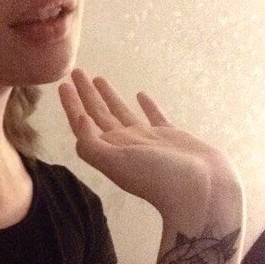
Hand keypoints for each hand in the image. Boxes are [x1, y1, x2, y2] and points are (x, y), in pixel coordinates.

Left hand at [58, 68, 241, 219]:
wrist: (201, 191)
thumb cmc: (158, 178)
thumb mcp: (116, 162)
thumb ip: (92, 144)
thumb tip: (78, 119)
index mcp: (110, 150)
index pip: (83, 124)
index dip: (71, 105)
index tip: (63, 84)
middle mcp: (126, 145)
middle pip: (99, 115)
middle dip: (86, 95)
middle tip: (77, 72)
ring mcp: (148, 141)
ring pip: (122, 113)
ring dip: (109, 96)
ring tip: (98, 78)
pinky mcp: (171, 137)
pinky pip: (155, 117)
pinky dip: (147, 105)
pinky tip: (141, 95)